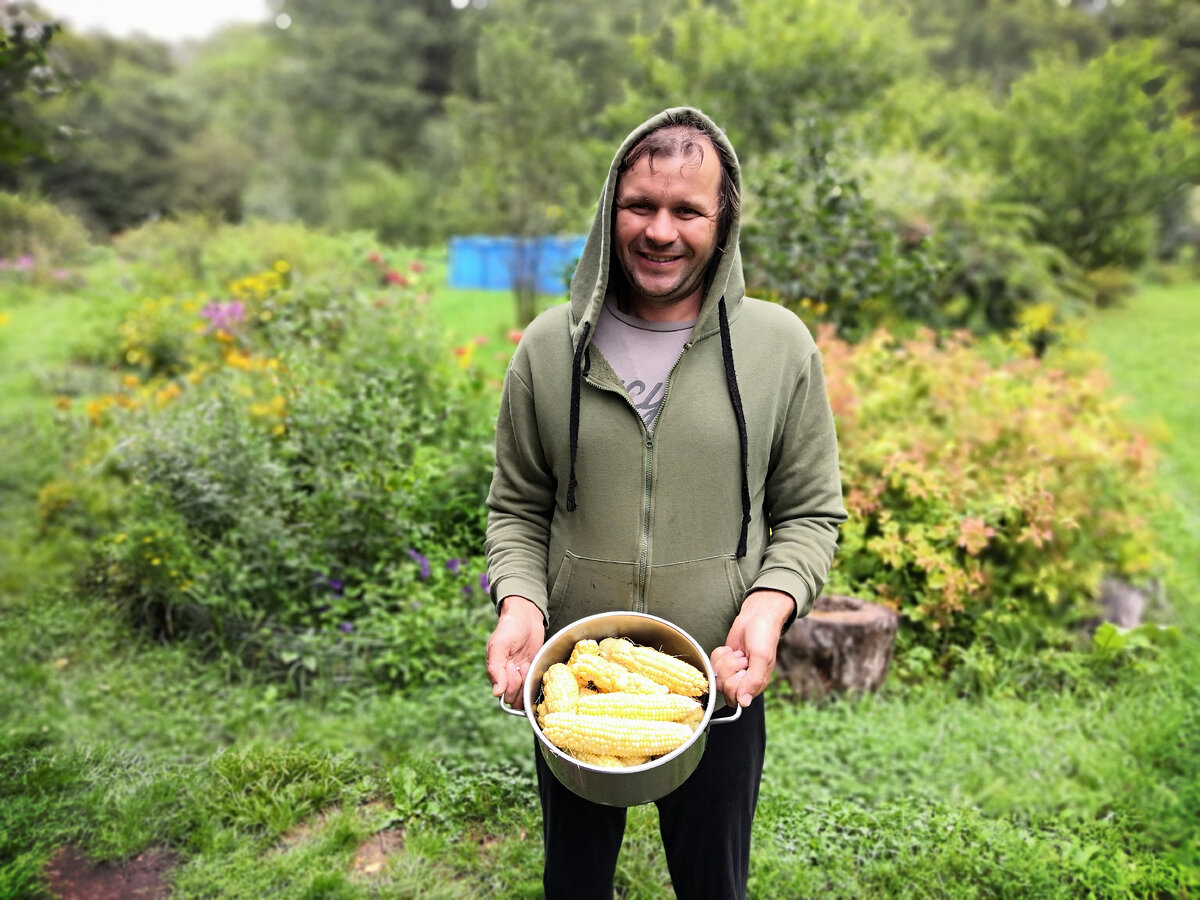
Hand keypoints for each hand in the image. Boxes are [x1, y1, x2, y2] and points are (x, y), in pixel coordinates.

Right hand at [485, 595, 544, 709]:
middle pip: (515, 697)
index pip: (504, 693)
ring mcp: (521, 675)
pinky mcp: (532, 670)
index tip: (514, 667)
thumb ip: (495, 669)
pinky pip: (534, 684)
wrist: (526, 616)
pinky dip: (535, 678)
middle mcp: (508, 677)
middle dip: (520, 683)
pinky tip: (532, 664)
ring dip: (528, 681)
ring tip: (527, 664)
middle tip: (522, 665)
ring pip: (525, 694)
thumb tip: (497, 693)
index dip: (511, 684)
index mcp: (496, 673)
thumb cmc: (508, 629)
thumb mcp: (498, 646)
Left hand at [715, 589, 794, 707]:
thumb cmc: (764, 636)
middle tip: (742, 657)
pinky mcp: (724, 662)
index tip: (745, 666)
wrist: (757, 616)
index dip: (735, 682)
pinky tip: (730, 649)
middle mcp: (743, 682)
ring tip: (737, 652)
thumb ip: (753, 681)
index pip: (735, 698)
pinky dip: (720, 654)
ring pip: (717, 676)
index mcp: (756, 685)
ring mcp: (732, 672)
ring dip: (725, 660)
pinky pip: (712, 664)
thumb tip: (744, 703)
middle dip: (730, 668)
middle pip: (723, 688)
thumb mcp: (762, 658)